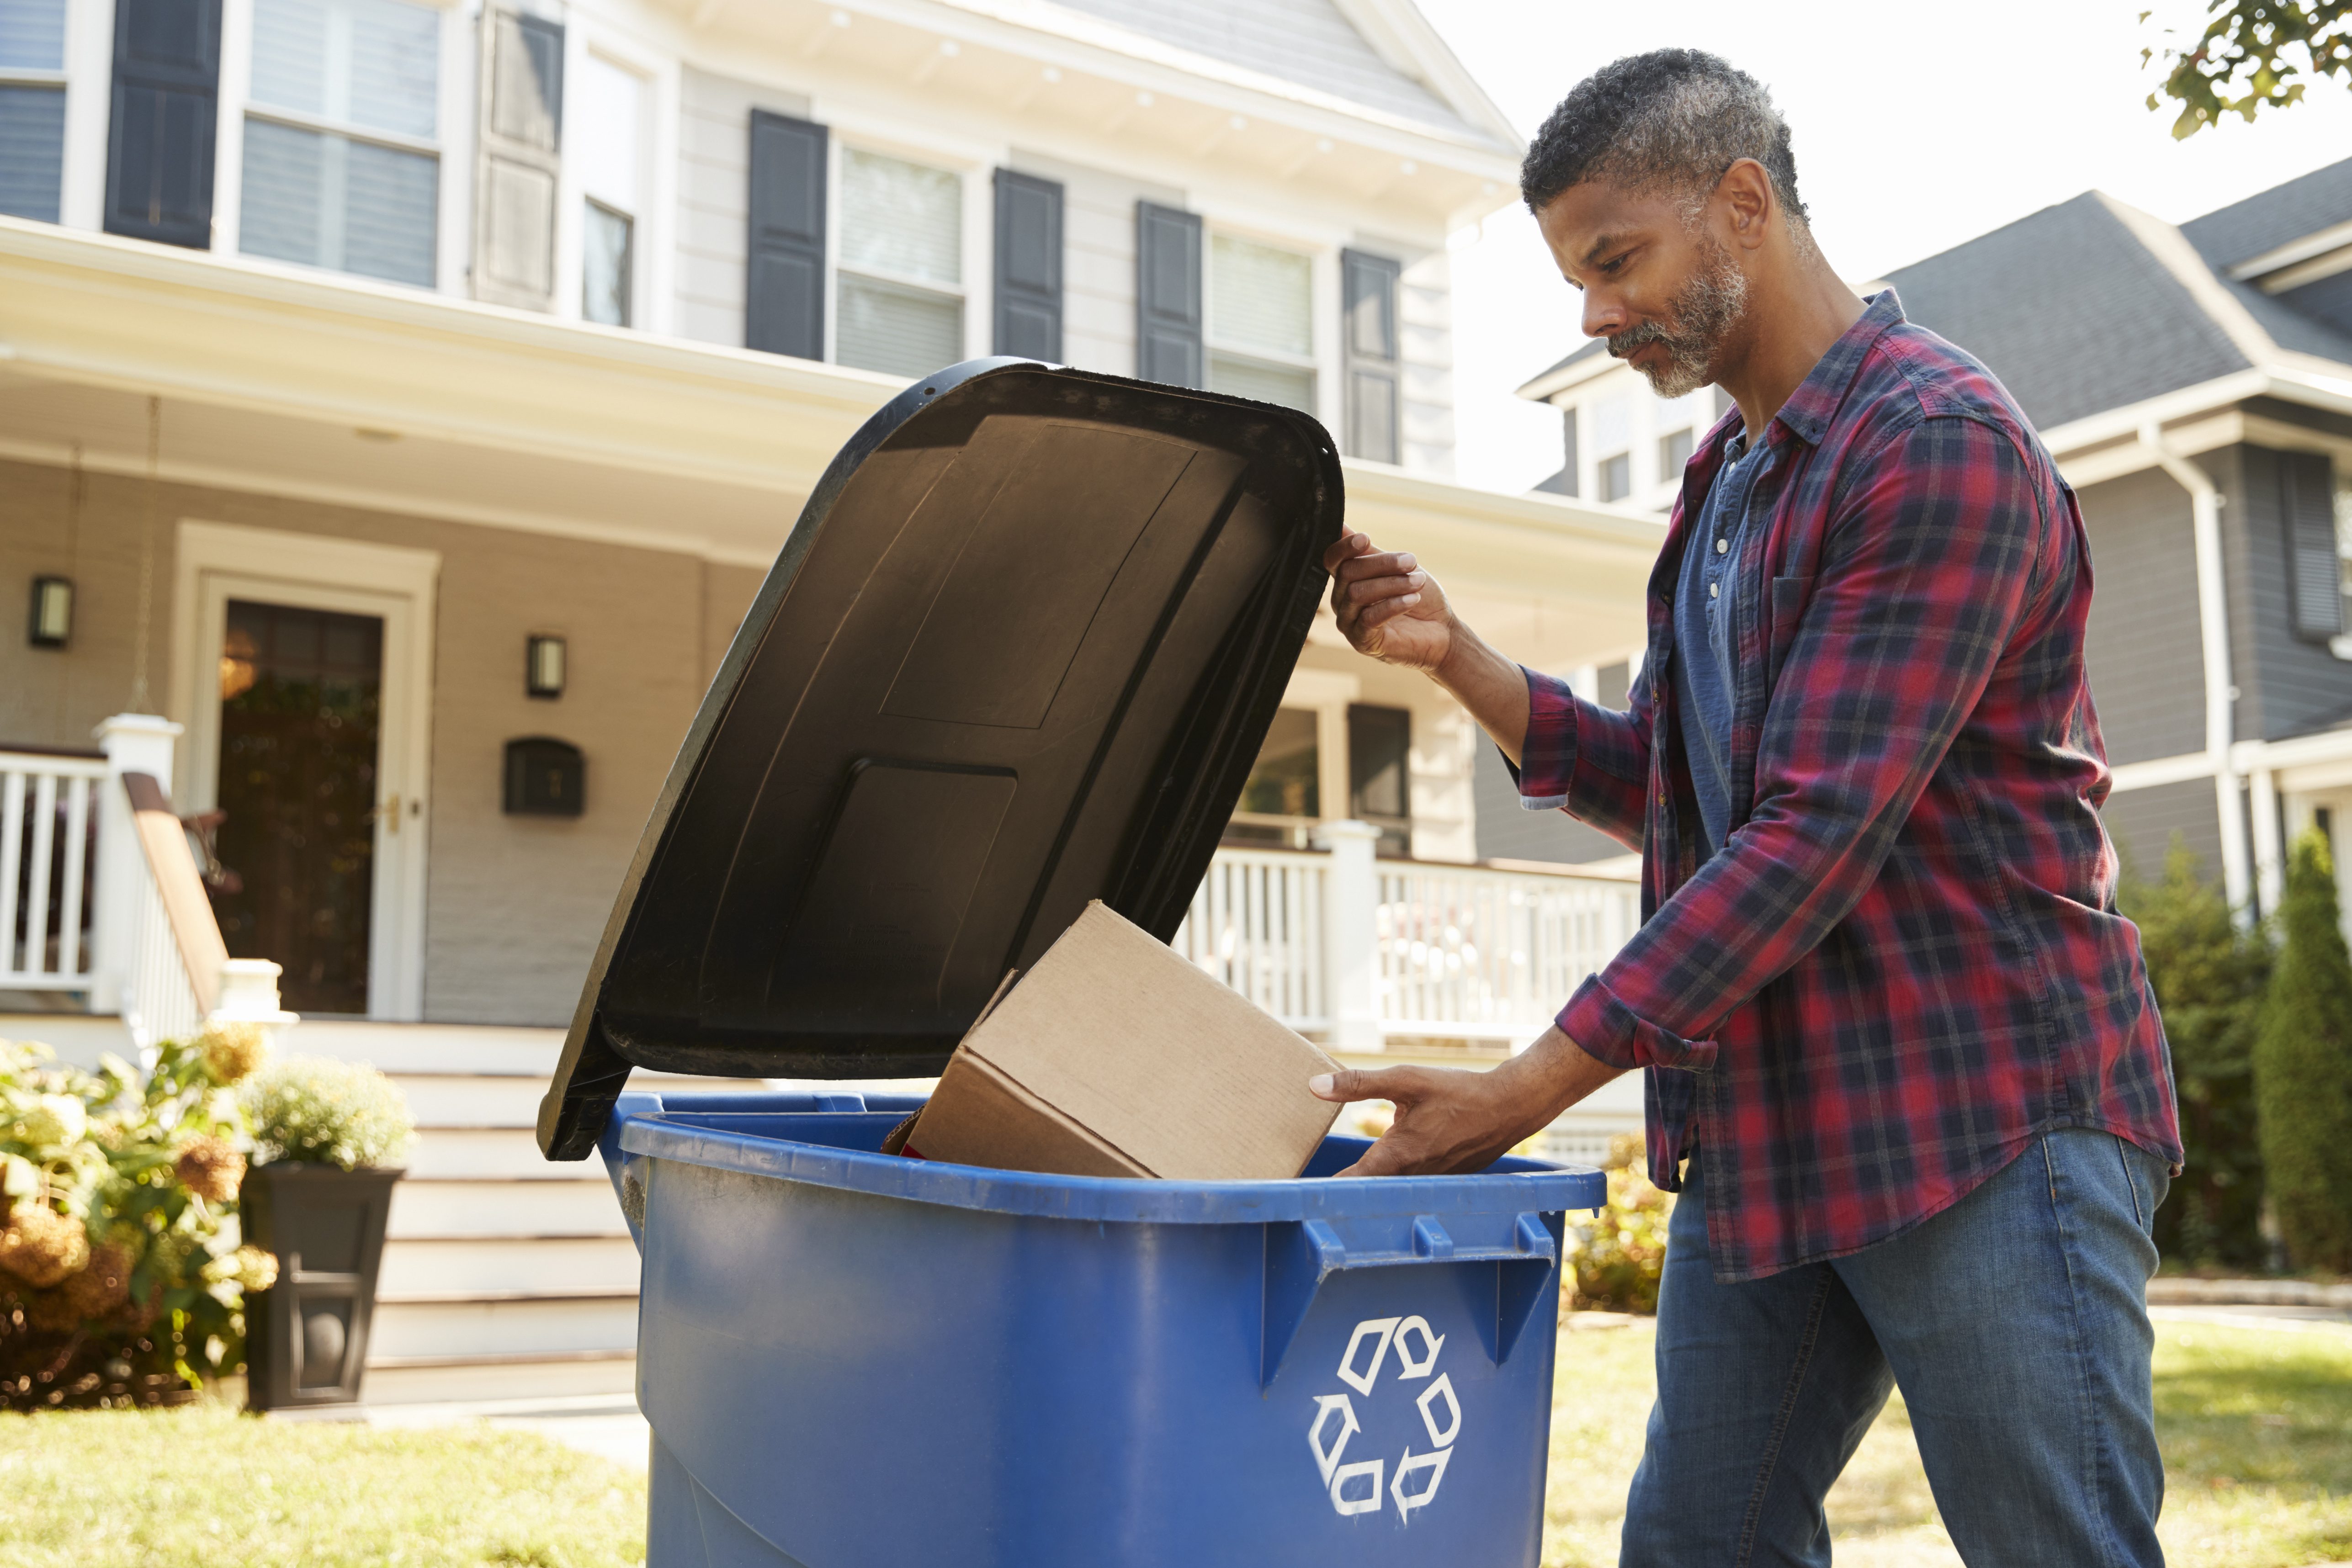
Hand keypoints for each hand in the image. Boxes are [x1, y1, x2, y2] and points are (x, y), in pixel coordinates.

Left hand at [1309, 1063, 1547, 1177]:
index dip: (1321, 1190)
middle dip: (1340, 1190)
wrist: (1508, 1107)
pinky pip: (1410, 1183)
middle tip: (1305, 1191)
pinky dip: (1394, 1179)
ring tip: (1336, 1185)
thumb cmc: (1457, 1092)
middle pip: (1367, 1190)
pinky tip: (1386, 1168)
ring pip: (1389, 1187)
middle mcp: (1410, 1176)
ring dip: (1368, 1186)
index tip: (1295, 1196)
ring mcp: (1428, 1181)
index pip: (1349, 1182)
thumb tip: (1314, 1086)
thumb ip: (1359, 1085)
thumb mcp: (1407, 1080)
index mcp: (1397, 1155)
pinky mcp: (1441, 1178)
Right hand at [1323, 531, 1455, 672]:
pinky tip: (1413, 600)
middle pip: (1348, 572)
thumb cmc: (1419, 598)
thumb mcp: (1397, 569)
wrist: (1441, 632)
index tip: (1366, 538)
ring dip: (1392, 584)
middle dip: (1383, 564)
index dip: (1344, 547)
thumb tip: (1343, 527)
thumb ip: (1370, 552)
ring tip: (1417, 582)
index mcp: (1348, 581)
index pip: (1332, 560)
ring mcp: (1349, 623)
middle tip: (1411, 562)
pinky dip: (1393, 605)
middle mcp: (1343, 601)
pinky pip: (1369, 618)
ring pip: (1357, 593)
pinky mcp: (1362, 642)